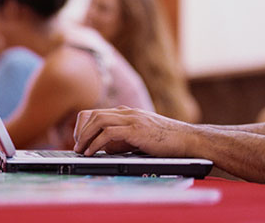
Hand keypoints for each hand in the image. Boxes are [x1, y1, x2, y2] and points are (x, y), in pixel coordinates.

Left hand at [73, 106, 196, 156]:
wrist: (188, 139)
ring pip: (98, 120)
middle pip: (94, 115)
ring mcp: (132, 119)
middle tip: (76, 146)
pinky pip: (108, 133)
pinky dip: (96, 143)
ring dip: (85, 136)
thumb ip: (124, 140)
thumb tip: (106, 148)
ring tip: (80, 150)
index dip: (85, 125)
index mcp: (129, 113)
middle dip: (81, 131)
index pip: (98, 112)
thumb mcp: (141, 138)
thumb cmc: (168, 141)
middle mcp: (128, 113)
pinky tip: (92, 152)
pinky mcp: (136, 130)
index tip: (81, 140)